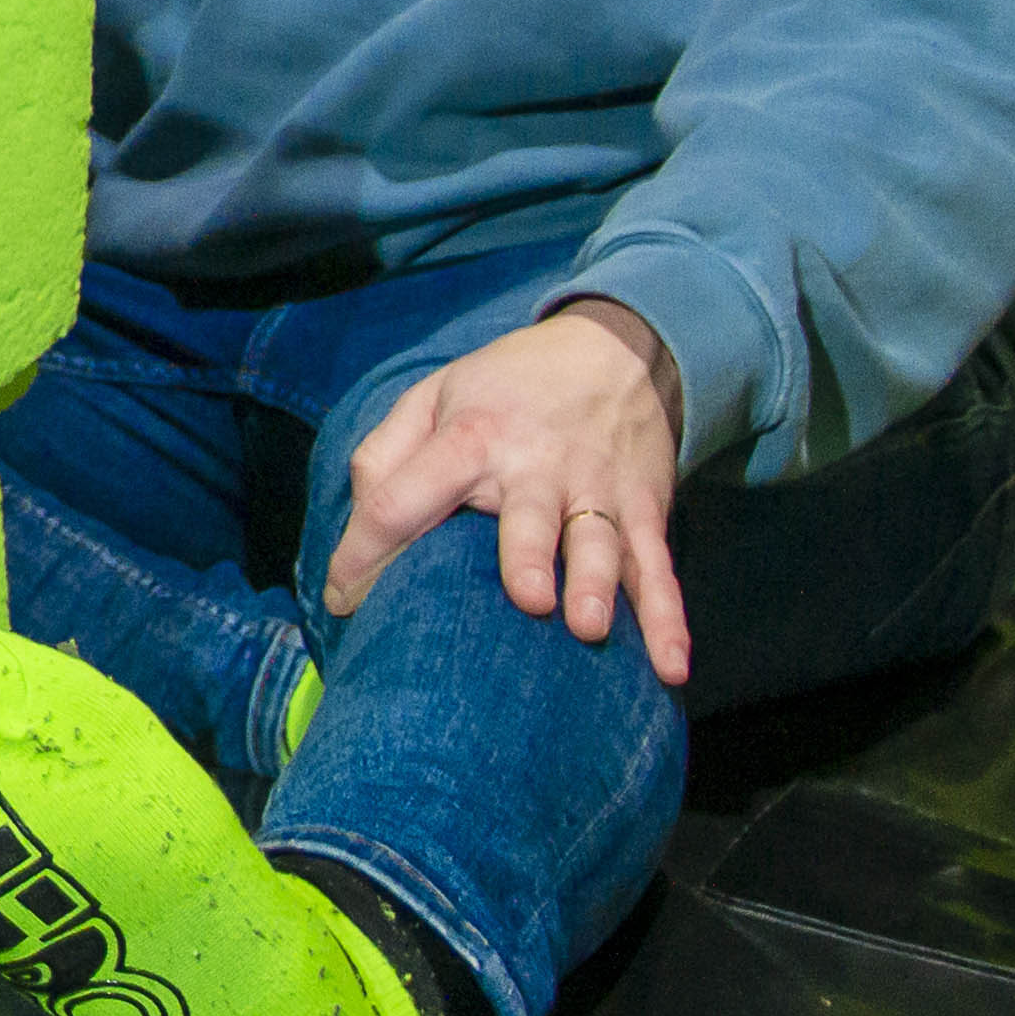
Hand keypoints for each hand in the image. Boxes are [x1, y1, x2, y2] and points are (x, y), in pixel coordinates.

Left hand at [320, 301, 693, 687]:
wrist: (612, 349)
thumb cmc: (504, 389)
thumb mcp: (432, 395)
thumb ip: (385, 455)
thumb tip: (365, 519)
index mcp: (469, 438)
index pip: (405, 497)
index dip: (366, 550)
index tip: (342, 604)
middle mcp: (535, 467)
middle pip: (525, 520)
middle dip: (525, 559)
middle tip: (526, 600)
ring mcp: (595, 491)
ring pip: (598, 545)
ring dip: (596, 586)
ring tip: (588, 627)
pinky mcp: (643, 510)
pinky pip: (658, 569)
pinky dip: (669, 618)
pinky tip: (671, 665)